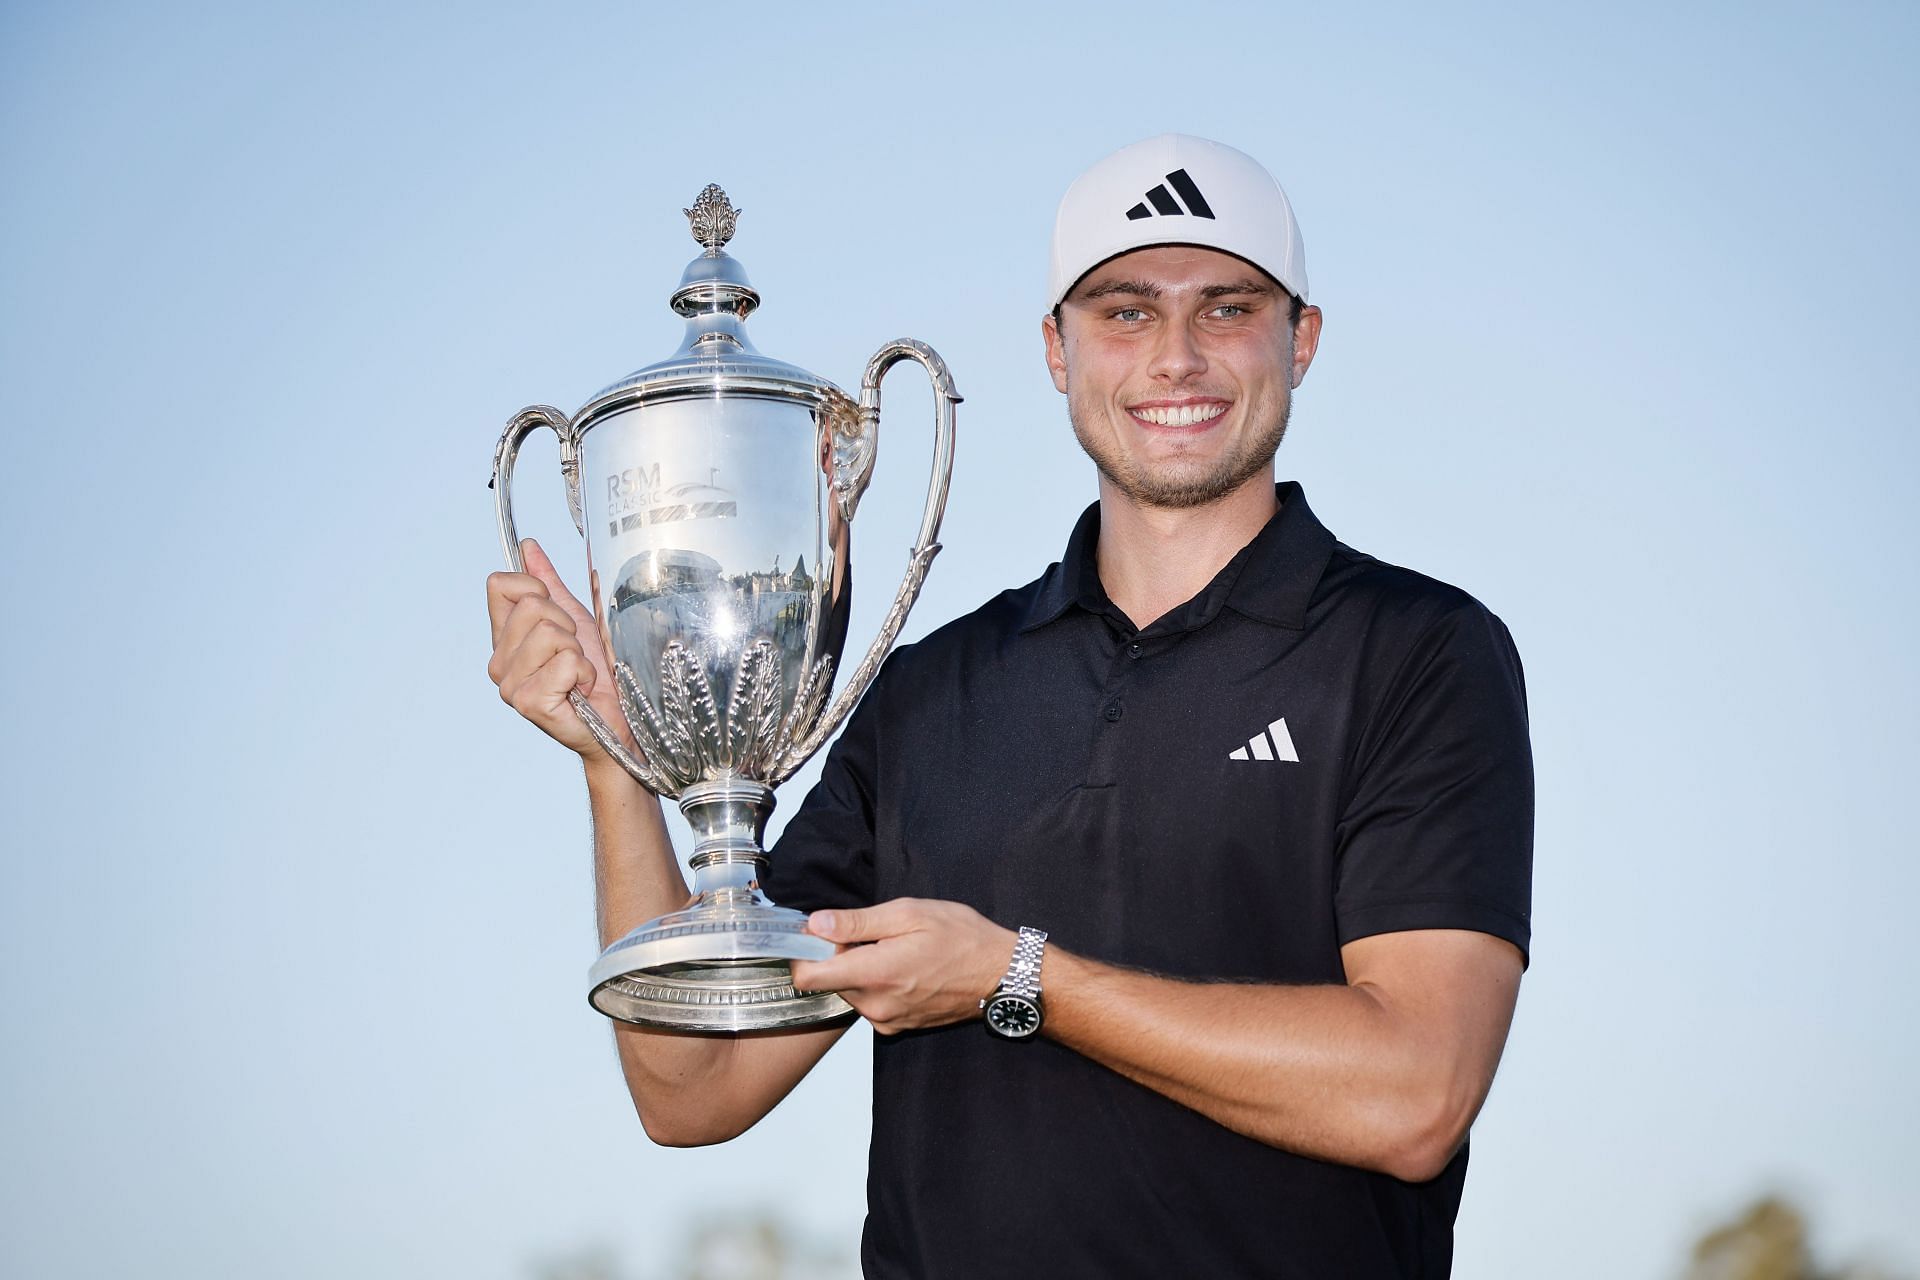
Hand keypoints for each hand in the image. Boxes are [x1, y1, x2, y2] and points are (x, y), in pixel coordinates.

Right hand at [485, 538, 632, 759]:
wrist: (618, 719)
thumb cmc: (598, 673)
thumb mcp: (574, 619)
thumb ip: (548, 584)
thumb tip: (527, 546)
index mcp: (504, 638)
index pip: (499, 585)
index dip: (536, 588)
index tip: (558, 616)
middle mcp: (499, 661)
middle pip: (530, 606)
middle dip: (566, 625)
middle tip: (575, 653)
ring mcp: (509, 684)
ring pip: (549, 633)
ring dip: (578, 652)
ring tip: (578, 674)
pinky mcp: (528, 702)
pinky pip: (565, 662)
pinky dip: (584, 673)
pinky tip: (580, 691)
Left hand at [789, 899, 1015, 1035]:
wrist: (1000, 975)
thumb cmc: (962, 938)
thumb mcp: (910, 914)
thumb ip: (858, 922)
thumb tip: (815, 923)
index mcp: (875, 973)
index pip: (807, 977)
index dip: (804, 952)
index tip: (819, 932)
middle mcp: (875, 1005)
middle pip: (827, 982)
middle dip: (838, 956)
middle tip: (870, 934)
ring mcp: (886, 1021)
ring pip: (848, 992)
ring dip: (858, 970)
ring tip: (892, 949)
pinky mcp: (896, 1028)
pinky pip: (868, 1003)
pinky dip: (875, 985)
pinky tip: (903, 968)